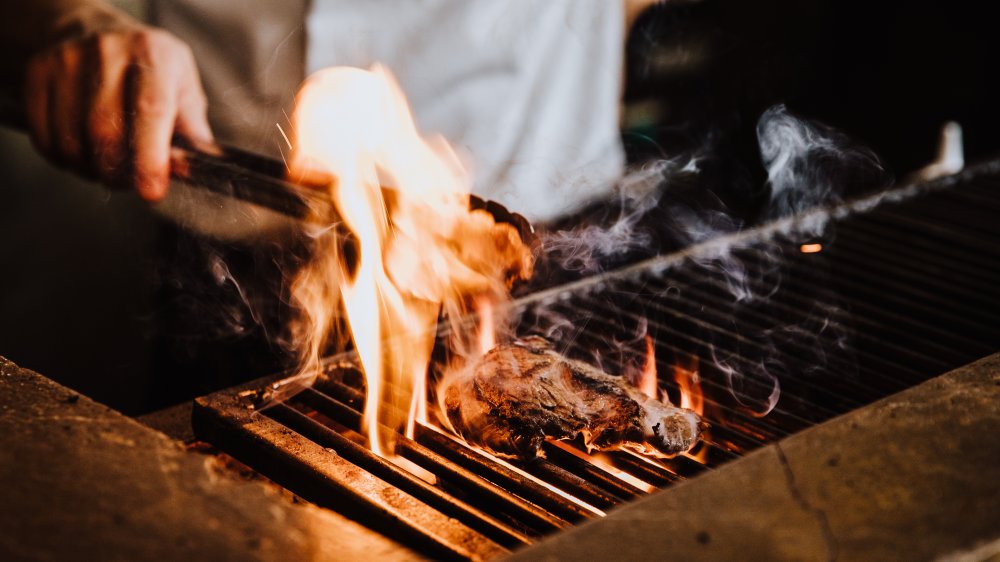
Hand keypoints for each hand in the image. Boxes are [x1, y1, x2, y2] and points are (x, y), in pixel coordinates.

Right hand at [24, 24, 211, 200]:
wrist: (96, 33)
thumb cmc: (150, 71)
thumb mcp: (183, 89)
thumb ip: (191, 130)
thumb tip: (189, 170)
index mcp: (153, 54)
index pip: (151, 110)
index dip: (151, 158)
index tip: (151, 191)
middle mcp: (108, 51)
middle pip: (106, 131)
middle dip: (119, 172)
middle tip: (130, 182)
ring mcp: (67, 60)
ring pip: (72, 140)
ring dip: (91, 169)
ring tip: (108, 164)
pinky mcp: (38, 73)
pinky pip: (46, 137)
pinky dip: (65, 159)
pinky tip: (83, 152)